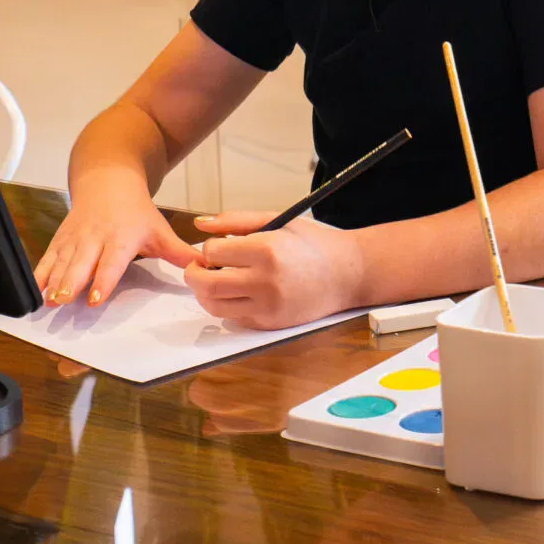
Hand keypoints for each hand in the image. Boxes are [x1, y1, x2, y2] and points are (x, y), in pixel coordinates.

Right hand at [33, 175, 195, 307]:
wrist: (108, 181)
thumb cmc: (136, 211)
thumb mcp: (160, 230)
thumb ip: (179, 253)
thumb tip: (207, 267)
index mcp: (121, 237)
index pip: (111, 262)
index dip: (102, 280)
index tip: (94, 298)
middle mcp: (95, 238)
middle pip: (81, 263)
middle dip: (71, 282)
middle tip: (62, 301)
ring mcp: (75, 239)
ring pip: (62, 262)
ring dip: (53, 281)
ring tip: (47, 301)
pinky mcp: (60, 240)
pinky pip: (48, 257)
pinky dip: (39, 273)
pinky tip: (33, 290)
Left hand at [185, 220, 362, 330]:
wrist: (348, 274)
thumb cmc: (313, 245)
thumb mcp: (277, 220)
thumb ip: (235, 220)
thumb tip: (199, 223)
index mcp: (267, 250)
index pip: (212, 252)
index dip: (209, 248)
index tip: (217, 246)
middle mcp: (265, 281)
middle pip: (206, 283)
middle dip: (195, 273)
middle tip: (200, 266)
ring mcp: (267, 306)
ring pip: (214, 305)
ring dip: (205, 292)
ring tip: (215, 279)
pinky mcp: (270, 323)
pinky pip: (233, 317)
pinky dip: (226, 305)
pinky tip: (237, 292)